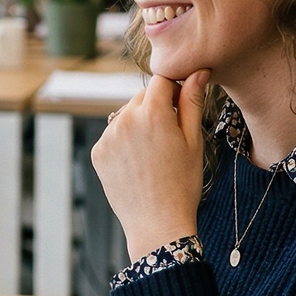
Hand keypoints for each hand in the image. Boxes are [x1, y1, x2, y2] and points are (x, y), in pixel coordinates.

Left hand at [91, 71, 210, 259]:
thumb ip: (192, 102)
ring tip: (154, 154)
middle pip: (142, 97)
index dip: (174, 89)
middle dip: (156, 107)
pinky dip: (124, 142)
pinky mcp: (98, 152)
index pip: (162, 80)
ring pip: (126, 115)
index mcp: (153, 113)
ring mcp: (108, 136)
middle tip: (170, 136)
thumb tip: (197, 71)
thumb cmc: (182, 184)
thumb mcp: (193, 140)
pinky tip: (138, 163)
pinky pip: (113, 135)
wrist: (157, 224)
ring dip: (139, 123)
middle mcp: (125, 119)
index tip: (181, 105)